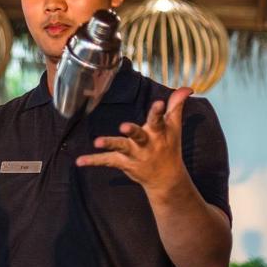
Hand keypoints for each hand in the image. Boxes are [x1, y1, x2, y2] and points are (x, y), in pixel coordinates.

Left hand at [76, 87, 192, 195]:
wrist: (167, 179)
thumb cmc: (169, 146)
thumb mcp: (174, 126)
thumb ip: (176, 105)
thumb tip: (187, 87)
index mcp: (159, 133)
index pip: (159, 120)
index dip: (159, 111)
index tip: (159, 102)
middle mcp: (146, 144)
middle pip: (139, 135)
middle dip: (132, 131)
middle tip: (124, 126)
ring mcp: (134, 154)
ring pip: (121, 148)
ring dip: (110, 144)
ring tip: (97, 142)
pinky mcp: (123, 163)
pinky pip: (106, 161)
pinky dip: (93, 161)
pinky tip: (78, 161)